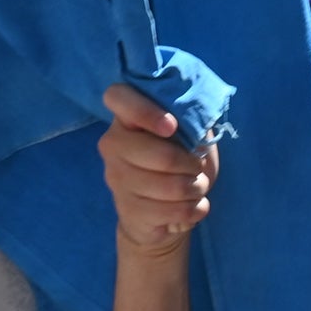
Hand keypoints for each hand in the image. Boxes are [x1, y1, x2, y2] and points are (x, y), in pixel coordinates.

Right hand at [100, 82, 218, 265]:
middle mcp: (112, 144)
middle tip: (197, 168)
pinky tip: (195, 206)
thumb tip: (196, 113)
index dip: (145, 110)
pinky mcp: (128, 210)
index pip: (117, 97)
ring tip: (198, 187)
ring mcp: (116, 178)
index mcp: (126, 118)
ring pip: (171, 187)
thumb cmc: (180, 164)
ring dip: (197, 188)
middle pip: (161, 155)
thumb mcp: (189, 135)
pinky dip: (195, 209)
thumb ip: (188, 118)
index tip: (172, 126)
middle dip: (192, 165)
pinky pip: (172, 211)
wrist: (165, 214)